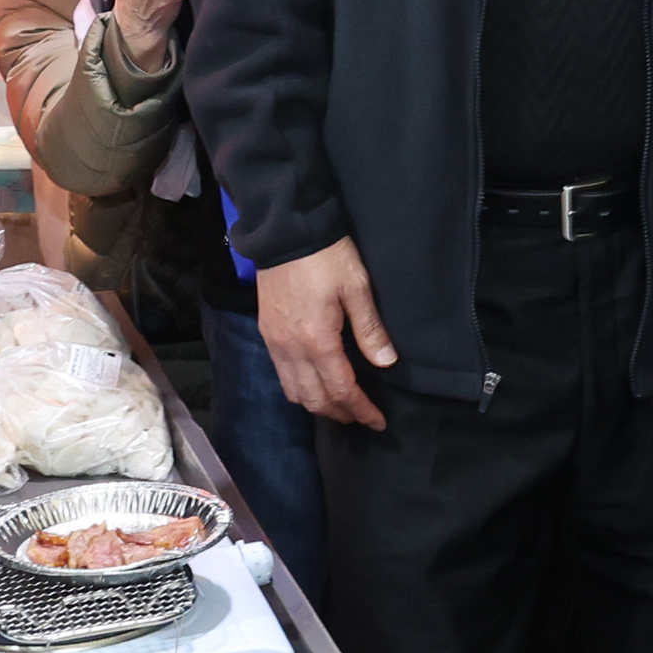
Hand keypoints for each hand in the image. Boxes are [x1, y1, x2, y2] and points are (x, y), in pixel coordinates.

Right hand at [261, 237, 394, 428]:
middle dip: (340, 414)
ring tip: (341, 406)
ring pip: (294, 393)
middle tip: (362, 416)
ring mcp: (275, 343)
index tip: (378, 421)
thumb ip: (370, 329)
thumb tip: (386, 363)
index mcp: (317, 340)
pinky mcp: (267, 334)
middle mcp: (291, 349)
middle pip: (315, 399)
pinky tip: (315, 385)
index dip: (361, 410)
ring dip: (318, 406)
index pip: (341, 390)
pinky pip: (282, 376)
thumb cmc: (326, 255)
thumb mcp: (357, 287)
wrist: (285, 232)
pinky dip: (300, 390)